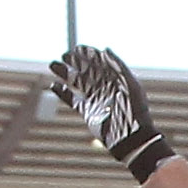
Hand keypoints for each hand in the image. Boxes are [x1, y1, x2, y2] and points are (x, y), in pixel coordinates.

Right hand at [49, 46, 177, 181]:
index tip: (77, 48)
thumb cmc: (135, 110)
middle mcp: (104, 88)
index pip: (99, 62)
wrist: (131, 138)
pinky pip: (72, 100)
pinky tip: (54, 85)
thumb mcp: (130, 84)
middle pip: (86, 70)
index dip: (88, 54)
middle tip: (64, 55)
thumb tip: (105, 49)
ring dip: (65, 73)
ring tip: (53, 64)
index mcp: (115, 79)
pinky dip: (63, 93)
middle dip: (75, 61)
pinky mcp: (88, 113)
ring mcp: (95, 100)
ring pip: (77, 83)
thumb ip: (118, 66)